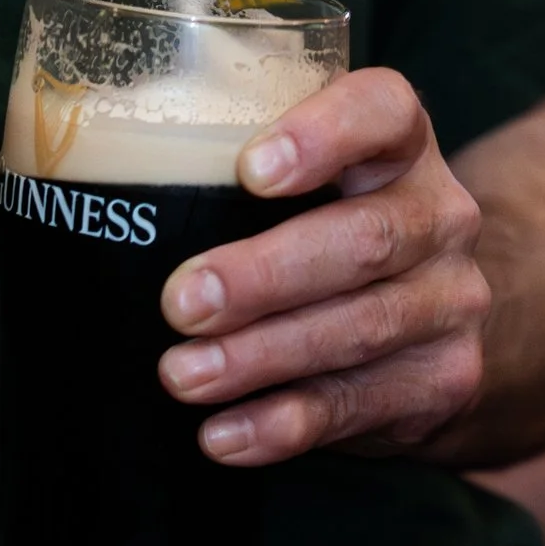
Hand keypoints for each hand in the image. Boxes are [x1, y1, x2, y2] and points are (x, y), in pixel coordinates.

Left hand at [157, 67, 487, 465]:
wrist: (438, 313)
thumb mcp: (310, 176)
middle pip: (366, 238)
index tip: (249, 169)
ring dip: (260, 358)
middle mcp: (440, 215)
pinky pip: (358, 405)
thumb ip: (235, 169)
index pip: (383, 111)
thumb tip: (95, 193)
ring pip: (358, 329)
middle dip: (265, 275)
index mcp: (400, 143)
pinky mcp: (441, 380)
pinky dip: (284, 424)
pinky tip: (223, 434)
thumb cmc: (329, 222)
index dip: (322, 133)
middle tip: (181, 301)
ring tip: (183, 375)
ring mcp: (449, 301)